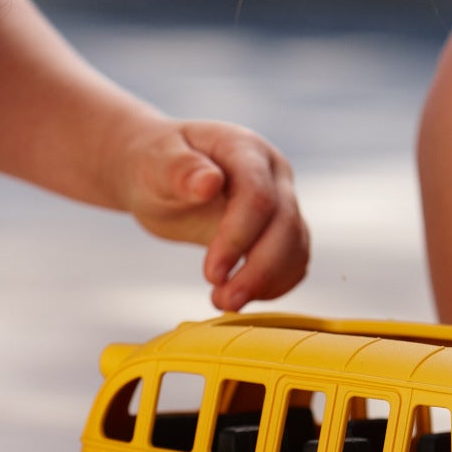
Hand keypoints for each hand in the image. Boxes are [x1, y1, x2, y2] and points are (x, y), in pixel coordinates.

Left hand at [117, 117, 308, 310]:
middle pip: (285, 225)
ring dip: (268, 282)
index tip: (210, 274)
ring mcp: (281, 201)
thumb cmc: (157, 163)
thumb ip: (180, 170)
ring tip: (226, 302)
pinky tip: (241, 296)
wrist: (163, 173)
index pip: (257, 196)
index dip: (238, 237)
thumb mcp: (156, 163)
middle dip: (259, 270)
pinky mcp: (280, 230)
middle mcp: (272, 174)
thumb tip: (208, 183)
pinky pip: (293, 261)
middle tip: (224, 302)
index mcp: (245, 150)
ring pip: (296, 246)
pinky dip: (274, 285)